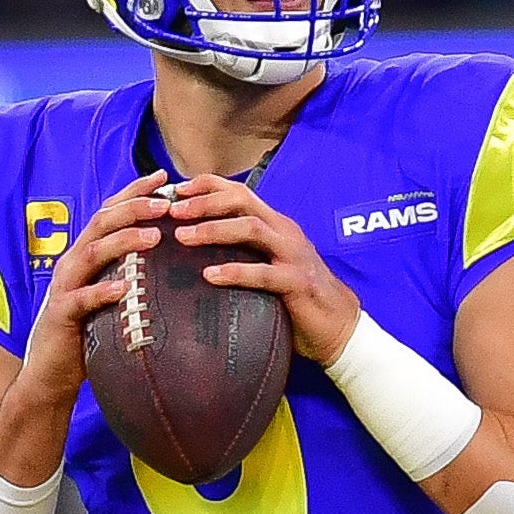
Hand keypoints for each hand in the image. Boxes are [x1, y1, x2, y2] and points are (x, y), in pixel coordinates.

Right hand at [7, 171, 172, 424]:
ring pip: (92, 253)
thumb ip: (132, 274)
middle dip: (134, 208)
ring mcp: (66, 287)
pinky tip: (125, 288)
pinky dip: (103, 291)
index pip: (111, 213)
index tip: (165, 177)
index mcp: (88, 255)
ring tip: (154, 236)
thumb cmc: (89, 333)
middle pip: (102, 223)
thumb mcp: (113, 296)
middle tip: (168, 202)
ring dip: (123, 241)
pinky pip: (82, 299)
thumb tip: (173, 257)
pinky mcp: (61, 315)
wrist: (52, 374)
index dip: (135, 192)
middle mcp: (74, 263)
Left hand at [166, 175, 364, 360]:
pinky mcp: (298, 283)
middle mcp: (284, 232)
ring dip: (213, 230)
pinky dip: (235, 272)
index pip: (238, 191)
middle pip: (242, 201)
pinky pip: (263, 274)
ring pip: (250, 228)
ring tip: (183, 237)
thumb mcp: (270, 262)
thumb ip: (244, 249)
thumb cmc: (297, 296)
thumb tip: (198, 244)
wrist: (341, 326)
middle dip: (204, 202)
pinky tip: (210, 276)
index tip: (174, 192)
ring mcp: (293, 255)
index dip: (205, 186)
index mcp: (275, 224)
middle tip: (172, 212)